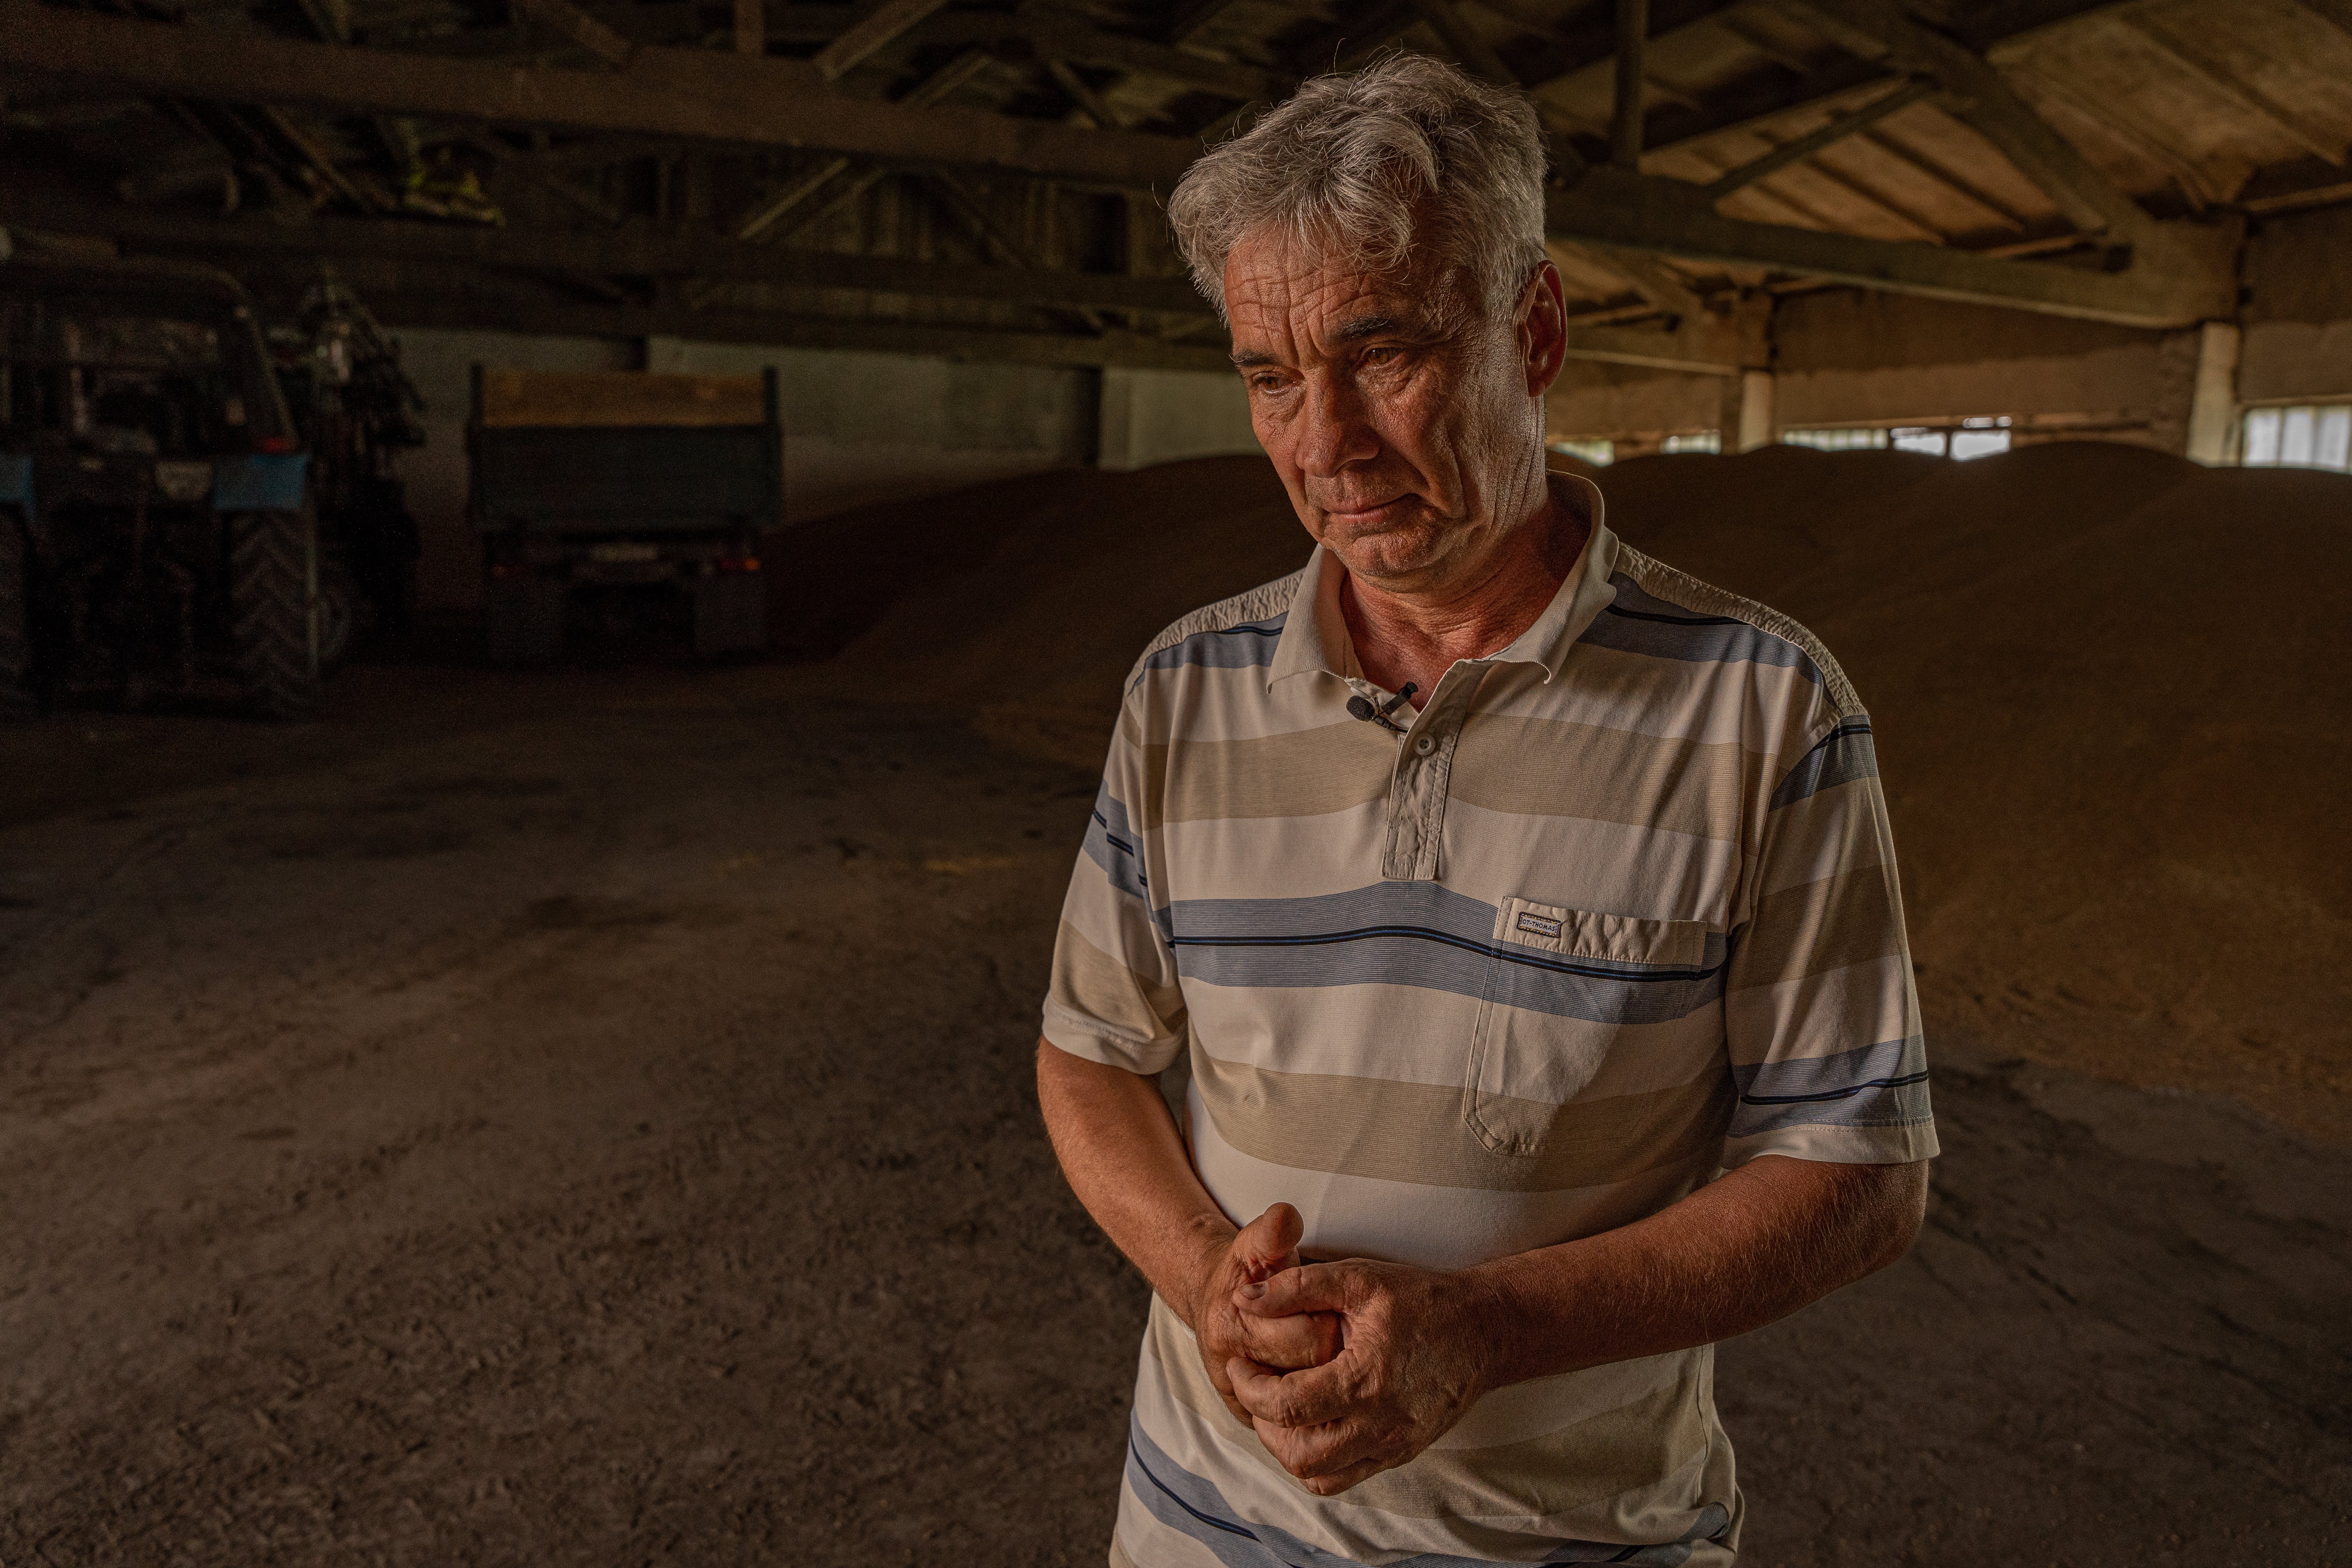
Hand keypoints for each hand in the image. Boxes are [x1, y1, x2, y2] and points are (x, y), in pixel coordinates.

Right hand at [1184, 1205, 1342, 1421]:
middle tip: (1332, 1329)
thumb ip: (1272, 1231)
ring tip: (1325, 1354)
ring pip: (1309, 1409)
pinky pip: (1298, 1430)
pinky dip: (1317, 1409)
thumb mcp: (1256, 1244)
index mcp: (1231, 1327)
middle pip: (1313, 1374)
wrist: (1217, 1305)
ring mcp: (1241, 1403)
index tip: (1328, 1306)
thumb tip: (1286, 1216)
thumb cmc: (1245, 1271)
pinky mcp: (1250, 1422)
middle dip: (1333, 1352)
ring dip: (1327, 1382)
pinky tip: (1318, 1379)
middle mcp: (1231, 1371)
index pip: (1309, 1336)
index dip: (1330, 1320)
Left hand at [1228, 1258, 1498, 1494]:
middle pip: (1297, 1452)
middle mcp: (1380, 1424)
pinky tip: (1309, 1425)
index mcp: (1366, 1380)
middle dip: (1262, 1422)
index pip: (1287, 1406)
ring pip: (1318, 1475)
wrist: (1485, 1330)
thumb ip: (1298, 1286)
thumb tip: (1243, 1299)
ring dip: (1285, 1448)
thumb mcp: (1360, 1278)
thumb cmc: (1422, 1300)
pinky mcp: (1400, 1454)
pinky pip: (1344, 1479)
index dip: (1250, 1386)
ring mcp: (1393, 1445)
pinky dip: (1315, 1462)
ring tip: (1276, 1409)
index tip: (1240, 1363)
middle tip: (1253, 1387)